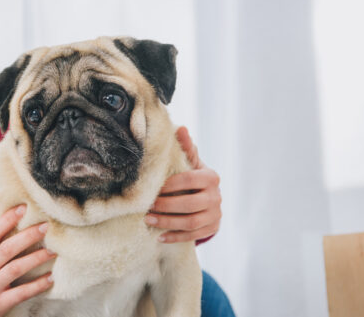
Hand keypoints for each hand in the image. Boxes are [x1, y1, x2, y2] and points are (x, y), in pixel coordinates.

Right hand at [0, 205, 55, 316]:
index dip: (7, 219)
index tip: (23, 208)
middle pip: (8, 248)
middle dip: (28, 236)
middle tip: (46, 226)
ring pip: (16, 269)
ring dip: (36, 258)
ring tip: (53, 250)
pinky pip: (21, 293)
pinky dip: (37, 286)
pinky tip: (50, 278)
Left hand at [144, 126, 221, 242]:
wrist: (208, 198)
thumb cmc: (193, 177)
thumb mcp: (191, 163)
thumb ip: (186, 148)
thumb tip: (180, 128)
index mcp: (210, 177)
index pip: (188, 180)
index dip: (169, 185)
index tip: (152, 189)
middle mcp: (217, 196)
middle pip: (189, 204)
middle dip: (165, 206)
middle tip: (146, 207)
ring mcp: (216, 214)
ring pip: (191, 222)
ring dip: (167, 222)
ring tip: (148, 220)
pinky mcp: (212, 228)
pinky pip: (193, 235)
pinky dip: (175, 236)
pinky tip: (159, 236)